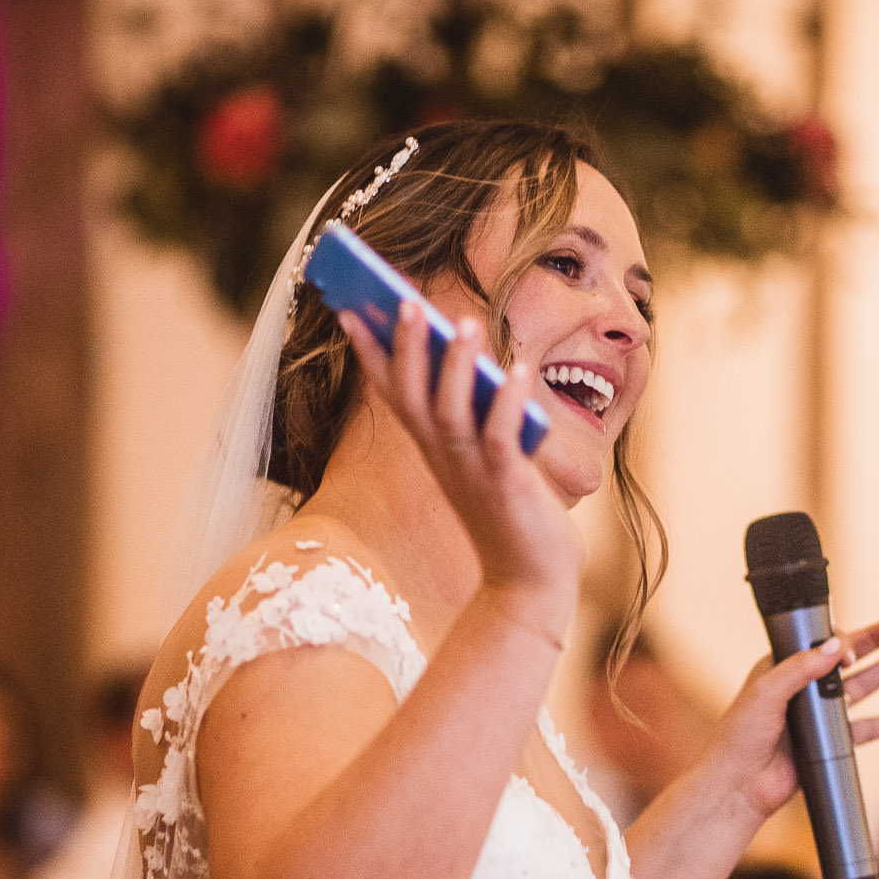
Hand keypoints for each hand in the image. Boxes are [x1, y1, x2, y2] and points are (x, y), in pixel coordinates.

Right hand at [339, 303, 580, 638]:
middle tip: (403, 298)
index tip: (350, 309)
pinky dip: (508, 403)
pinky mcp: (506, 486)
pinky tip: (518, 372)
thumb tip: (471, 356)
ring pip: (451, 412)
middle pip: (412, 395)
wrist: (528, 580)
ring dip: (455, 367)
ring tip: (463, 322)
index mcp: (432, 449)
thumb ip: (474, 412)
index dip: (371, 353)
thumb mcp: (481, 455)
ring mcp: (471, 472)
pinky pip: (502, 439)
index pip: (392, 394)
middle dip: (405, 347)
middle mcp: (442, 457)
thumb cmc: (508, 512)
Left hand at [701, 619, 878, 826]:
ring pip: (864, 687)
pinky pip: (869, 727)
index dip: (841, 642)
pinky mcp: (832, 743)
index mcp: (782, 669)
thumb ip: (800, 667)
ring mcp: (819, 716)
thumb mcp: (765, 692)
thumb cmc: (740, 736)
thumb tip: (837, 645)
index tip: (851, 653)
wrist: (739, 785)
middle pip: (848, 660)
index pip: (820, 645)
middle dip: (875, 643)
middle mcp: (803, 689)